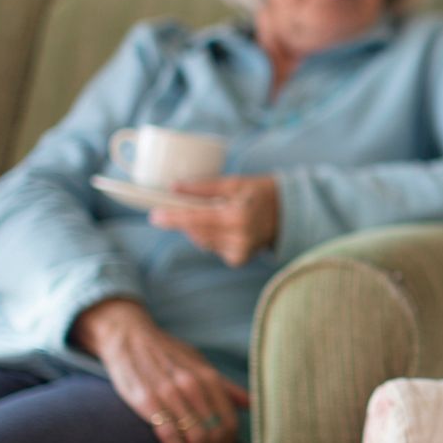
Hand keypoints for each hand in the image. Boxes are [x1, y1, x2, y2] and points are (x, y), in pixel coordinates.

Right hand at [72, 298, 250, 442]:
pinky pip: (169, 435)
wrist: (129, 337)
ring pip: (196, 437)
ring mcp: (169, 393)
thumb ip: (224, 386)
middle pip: (215, 431)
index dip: (229, 442)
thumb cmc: (168, 354)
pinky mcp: (146, 401)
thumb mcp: (200, 363)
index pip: (230, 420)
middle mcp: (192, 385)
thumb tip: (252, 404)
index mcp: (208, 377)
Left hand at [150, 175, 280, 266]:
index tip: (154, 216)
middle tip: (175, 209)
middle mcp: (239, 237)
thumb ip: (203, 187)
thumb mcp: (234, 183)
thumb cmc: (260, 193)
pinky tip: (225, 228)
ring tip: (214, 214)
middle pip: (195, 232)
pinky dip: (211, 237)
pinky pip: (212, 248)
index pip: (197, 219)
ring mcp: (239, 251)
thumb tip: (174, 188)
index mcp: (238, 216)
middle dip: (184, 221)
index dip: (173, 217)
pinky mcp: (238, 259)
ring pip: (202, 241)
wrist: (288, 213)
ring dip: (199, 228)